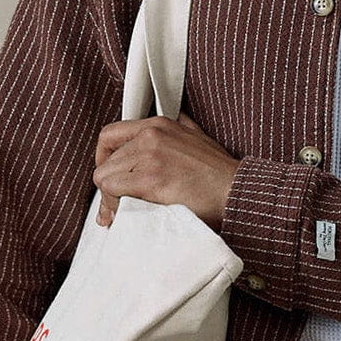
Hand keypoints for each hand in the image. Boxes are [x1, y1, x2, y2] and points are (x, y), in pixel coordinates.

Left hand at [92, 116, 239, 228]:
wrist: (236, 192)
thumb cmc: (221, 174)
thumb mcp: (198, 138)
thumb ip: (181, 128)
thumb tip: (174, 125)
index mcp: (159, 125)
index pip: (111, 135)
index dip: (104, 158)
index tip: (110, 175)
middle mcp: (150, 136)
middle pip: (106, 161)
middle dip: (108, 186)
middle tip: (113, 206)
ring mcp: (149, 157)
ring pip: (105, 177)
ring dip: (110, 199)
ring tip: (120, 213)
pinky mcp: (150, 180)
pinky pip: (113, 191)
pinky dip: (114, 206)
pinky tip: (125, 215)